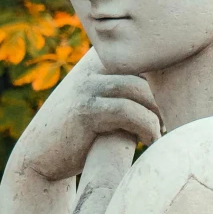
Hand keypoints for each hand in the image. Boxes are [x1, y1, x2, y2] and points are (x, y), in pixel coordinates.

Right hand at [10, 51, 160, 183]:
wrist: (40, 156)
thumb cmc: (79, 133)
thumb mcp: (100, 104)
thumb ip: (124, 92)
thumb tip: (172, 94)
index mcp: (98, 61)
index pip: (142, 57)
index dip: (164, 79)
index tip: (172, 104)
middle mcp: (91, 68)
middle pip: (145, 72)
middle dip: (162, 99)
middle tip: (169, 122)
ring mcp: (87, 87)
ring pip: (138, 90)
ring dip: (157, 114)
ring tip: (160, 133)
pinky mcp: (85, 111)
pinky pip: (127, 111)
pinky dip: (146, 127)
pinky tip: (150, 141)